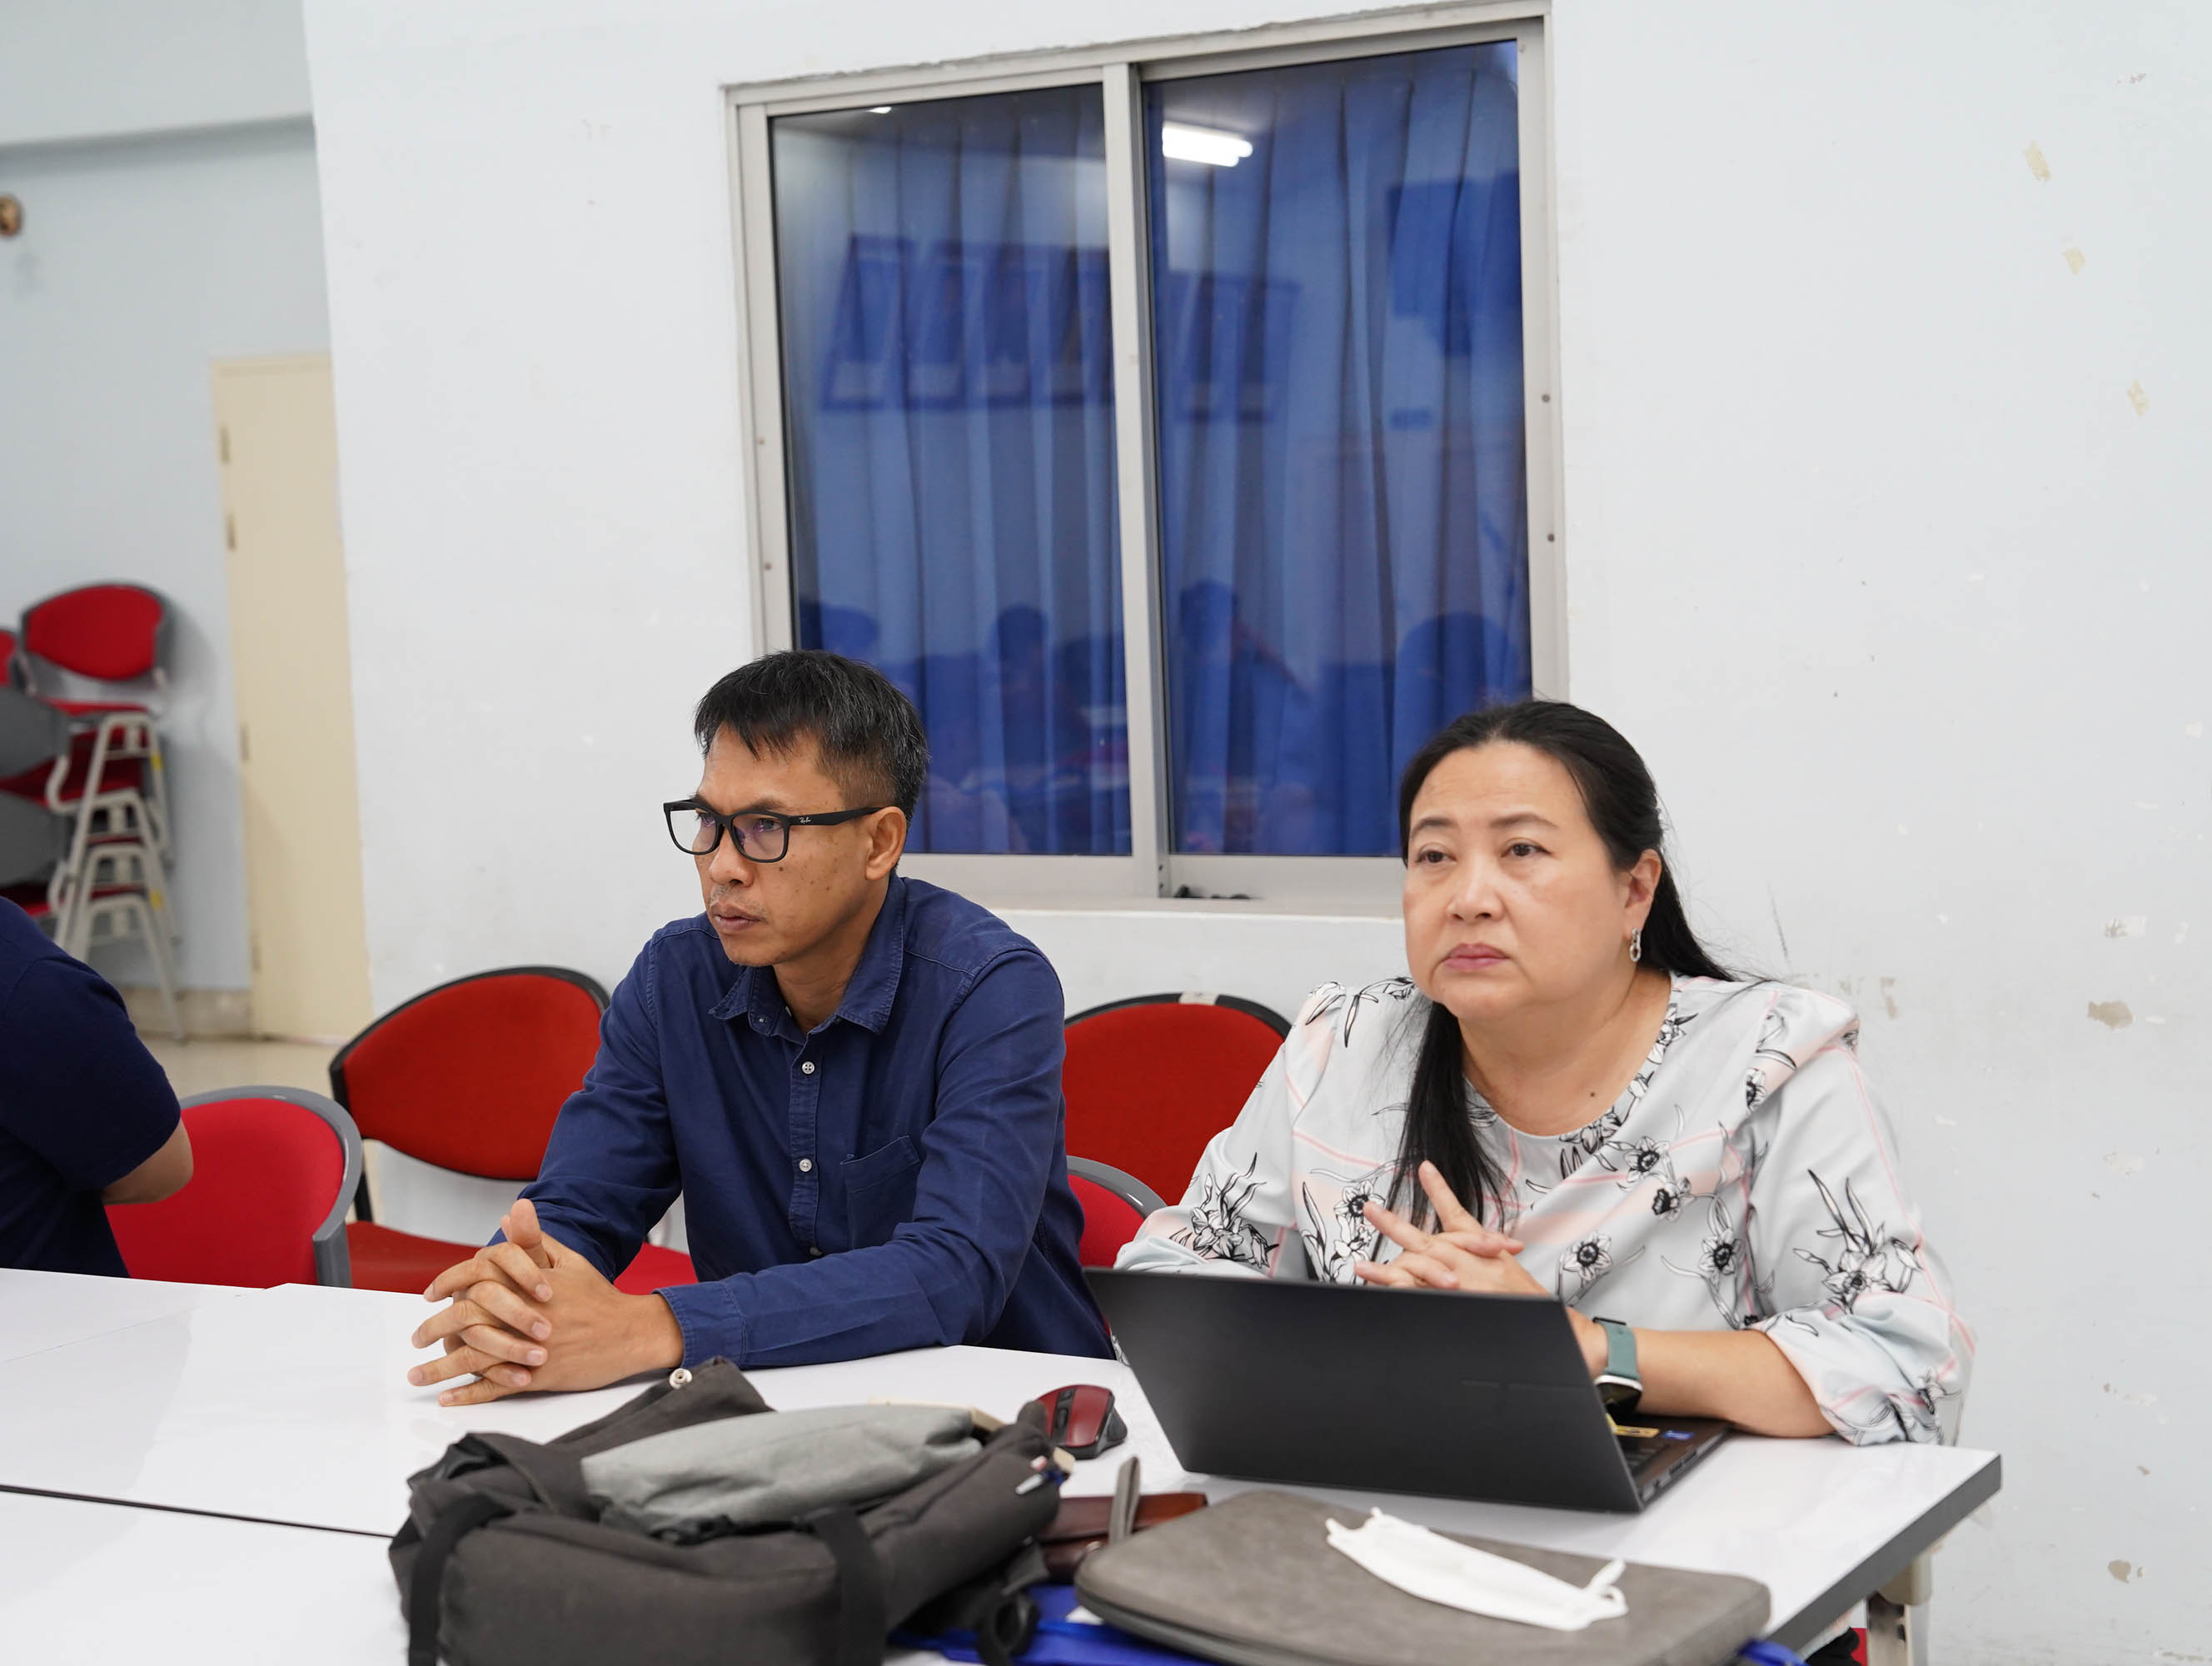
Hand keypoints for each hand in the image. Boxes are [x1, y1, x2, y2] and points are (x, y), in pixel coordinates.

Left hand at [407, 1199, 684, 1406]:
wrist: (629, 1332)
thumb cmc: (597, 1296)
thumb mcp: (569, 1260)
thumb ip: (535, 1240)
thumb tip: (513, 1211)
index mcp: (526, 1285)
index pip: (476, 1279)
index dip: (448, 1284)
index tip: (430, 1295)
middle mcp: (523, 1315)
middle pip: (466, 1319)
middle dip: (434, 1330)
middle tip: (417, 1339)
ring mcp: (529, 1348)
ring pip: (474, 1358)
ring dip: (440, 1370)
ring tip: (418, 1377)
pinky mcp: (538, 1376)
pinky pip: (495, 1387)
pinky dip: (469, 1394)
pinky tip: (449, 1398)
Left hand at [1353, 1161, 1542, 1296]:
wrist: (1556, 1328)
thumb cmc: (1532, 1302)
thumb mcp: (1507, 1270)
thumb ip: (1482, 1258)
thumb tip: (1460, 1260)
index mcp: (1482, 1251)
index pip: (1456, 1215)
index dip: (1439, 1191)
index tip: (1426, 1170)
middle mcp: (1468, 1264)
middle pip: (1425, 1239)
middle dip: (1394, 1225)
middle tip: (1370, 1210)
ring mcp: (1462, 1284)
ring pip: (1418, 1270)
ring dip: (1387, 1269)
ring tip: (1360, 1265)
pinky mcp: (1458, 1304)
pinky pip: (1422, 1299)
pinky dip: (1402, 1295)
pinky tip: (1380, 1295)